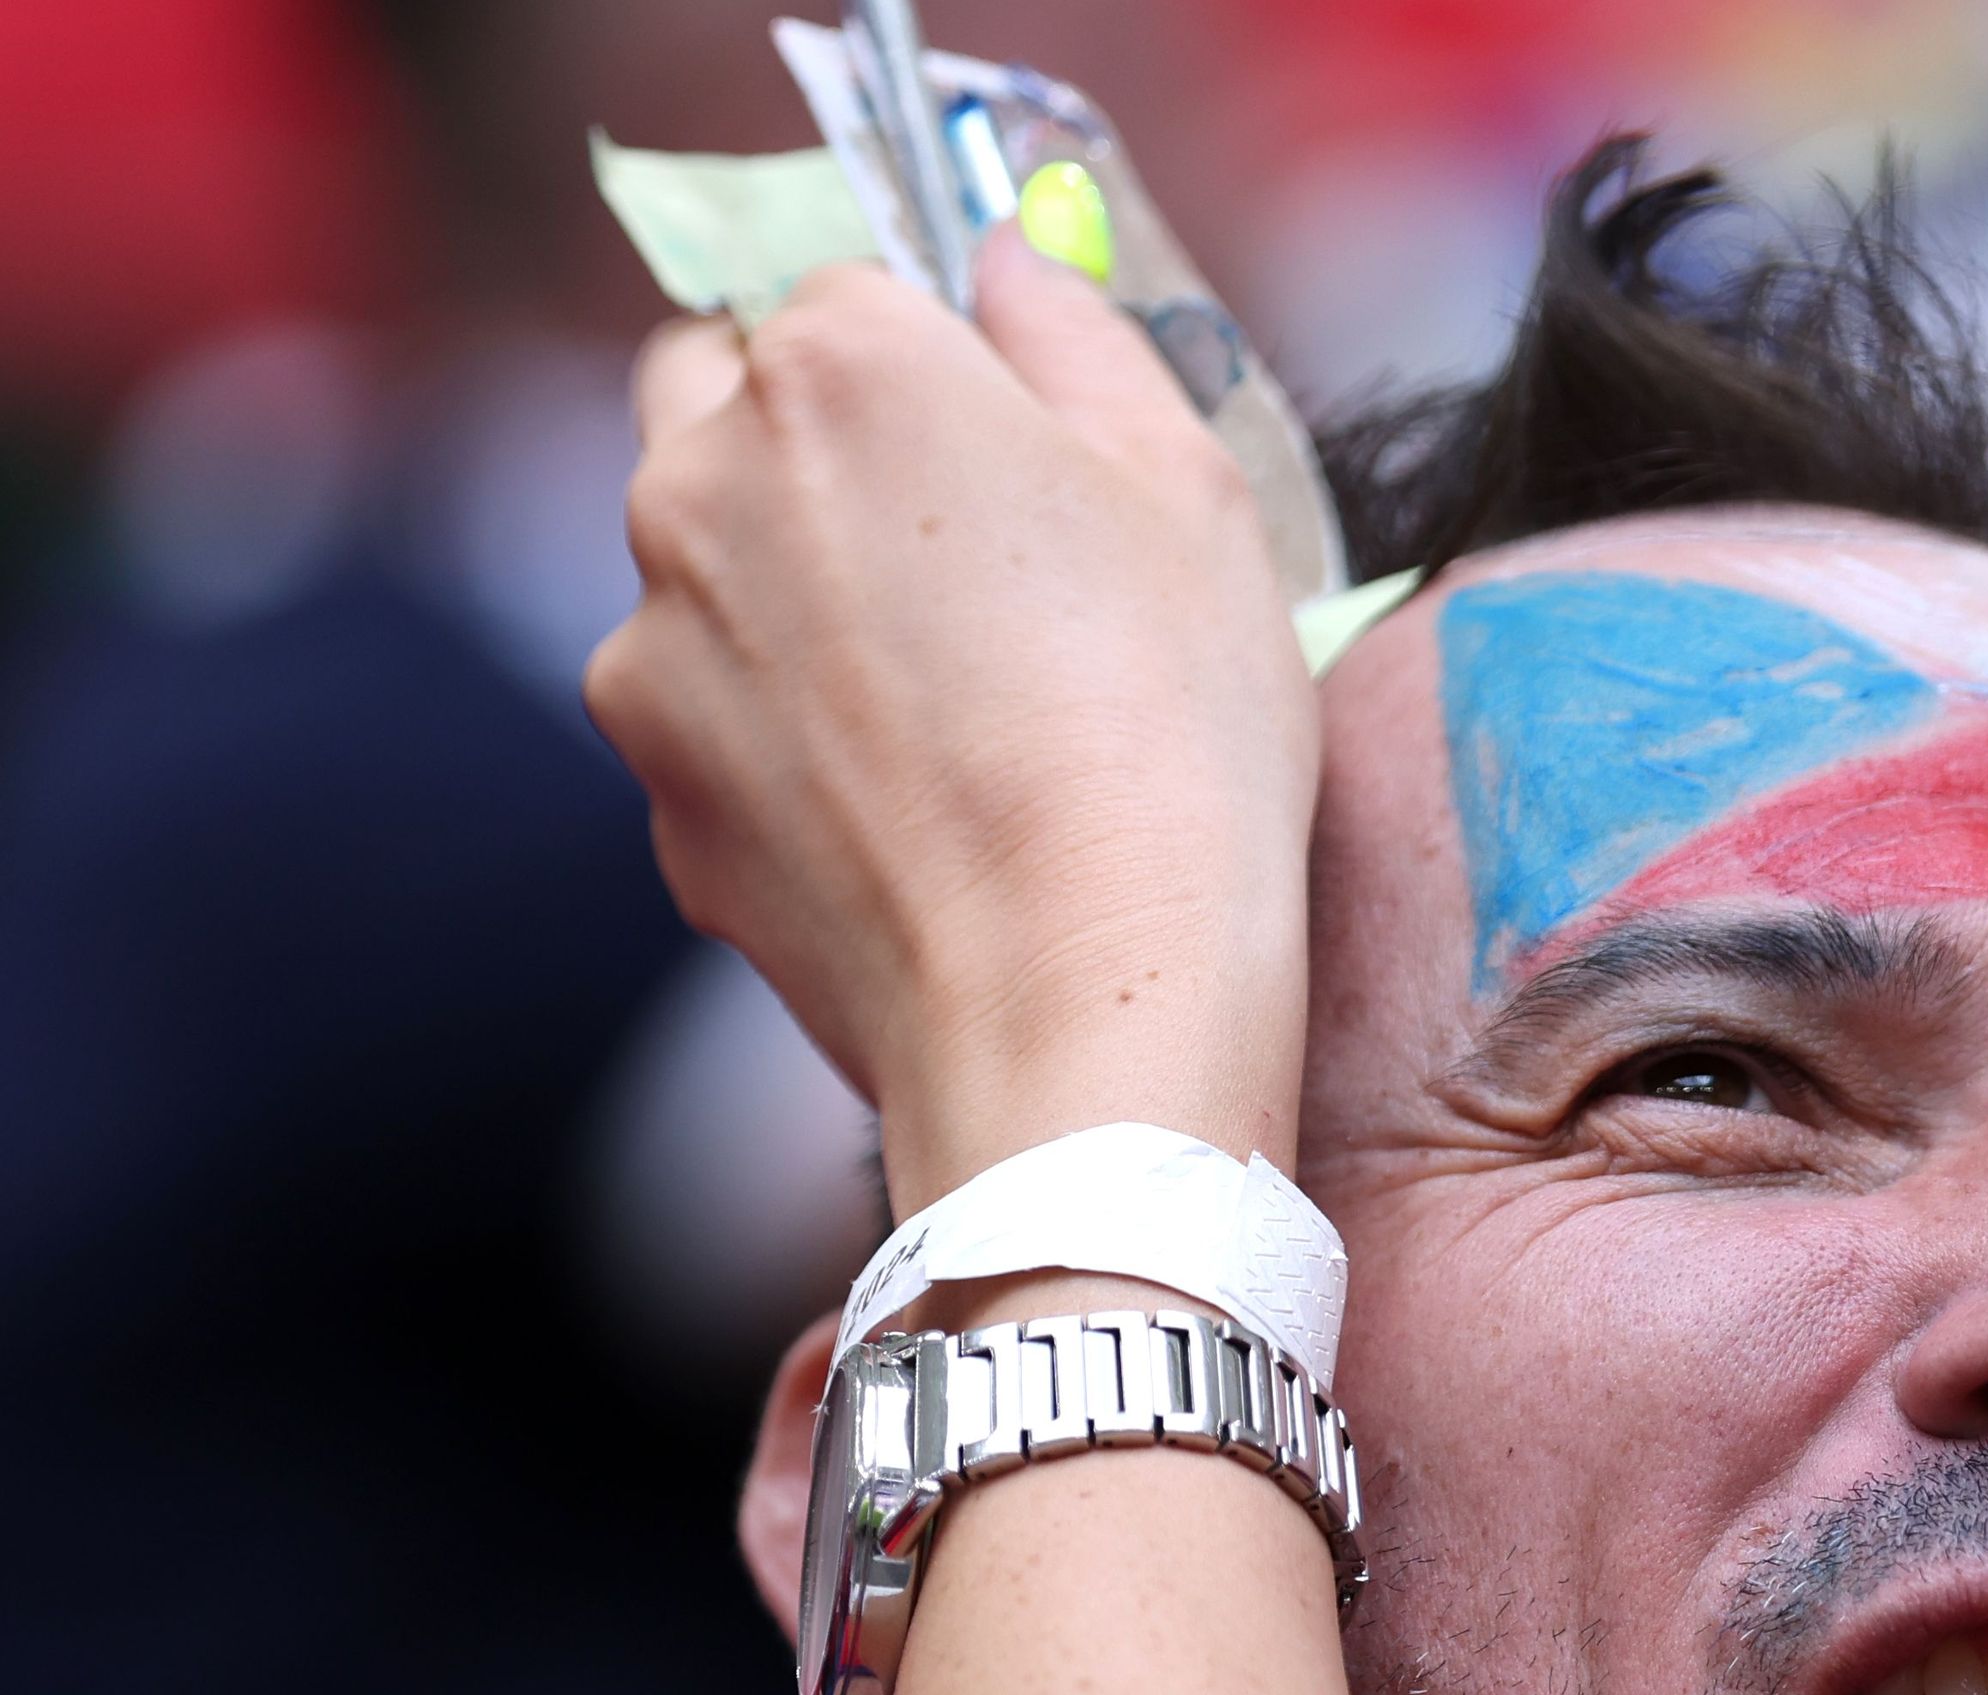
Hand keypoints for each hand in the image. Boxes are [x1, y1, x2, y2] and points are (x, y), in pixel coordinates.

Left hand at [587, 237, 1319, 1210]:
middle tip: (967, 568)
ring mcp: (651, 641)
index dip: (948, 375)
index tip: (1023, 462)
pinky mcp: (654, 784)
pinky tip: (919, 812)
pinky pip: (715, 721)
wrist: (1086, 1002)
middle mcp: (700, 477)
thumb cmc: (1170, 734)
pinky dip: (791, 745)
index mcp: (839, 365)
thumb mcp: (1196, 492)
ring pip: (709, 570)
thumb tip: (1008, 258)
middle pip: (727, 403)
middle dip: (819, 453)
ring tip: (961, 718)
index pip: (852, 294)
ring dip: (798, 604)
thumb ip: (1079, 335)